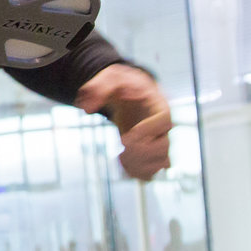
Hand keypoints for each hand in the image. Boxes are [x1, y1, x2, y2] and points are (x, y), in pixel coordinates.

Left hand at [75, 64, 171, 181]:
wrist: (128, 92)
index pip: (164, 121)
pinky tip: (121, 161)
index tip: (125, 137)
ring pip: (161, 163)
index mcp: (158, 106)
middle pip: (164, 146)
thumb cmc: (123, 84)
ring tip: (121, 156)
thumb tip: (86, 108)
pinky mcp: (150, 153)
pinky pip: (152, 171)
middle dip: (141, 152)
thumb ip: (98, 89)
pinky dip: (137, 172)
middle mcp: (163, 127)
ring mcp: (158, 141)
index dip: (147, 131)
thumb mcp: (110, 78)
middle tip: (123, 145)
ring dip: (139, 165)